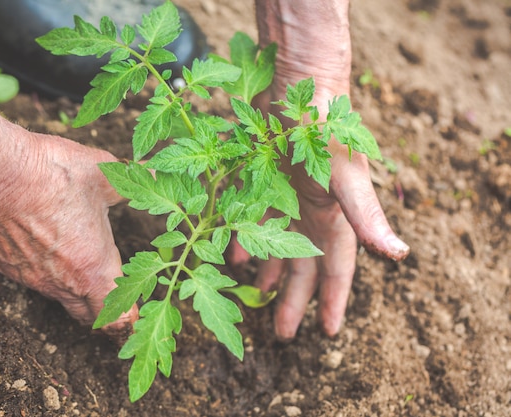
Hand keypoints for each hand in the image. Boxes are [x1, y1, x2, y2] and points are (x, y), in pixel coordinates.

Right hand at [0, 128, 137, 336]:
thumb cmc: (53, 173)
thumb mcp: (105, 173)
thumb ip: (135, 181)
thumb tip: (158, 173)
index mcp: (94, 267)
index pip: (117, 316)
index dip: (129, 316)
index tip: (135, 307)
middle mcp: (63, 282)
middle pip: (89, 314)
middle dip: (103, 307)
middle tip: (114, 286)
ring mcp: (32, 278)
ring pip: (60, 296)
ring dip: (74, 285)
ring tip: (80, 253)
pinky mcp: (7, 266)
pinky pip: (33, 278)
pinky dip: (45, 268)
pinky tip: (46, 239)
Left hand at [242, 0, 409, 340]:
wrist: (297, 84)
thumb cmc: (324, 128)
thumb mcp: (344, 173)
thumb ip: (365, 213)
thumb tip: (398, 254)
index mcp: (335, 216)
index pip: (337, 269)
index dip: (332, 301)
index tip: (327, 333)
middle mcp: (312, 212)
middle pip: (304, 266)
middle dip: (294, 299)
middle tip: (281, 334)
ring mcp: (288, 199)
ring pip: (278, 247)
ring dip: (270, 274)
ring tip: (260, 299)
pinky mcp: (264, 184)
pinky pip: (253, 221)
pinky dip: (245, 240)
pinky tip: (235, 257)